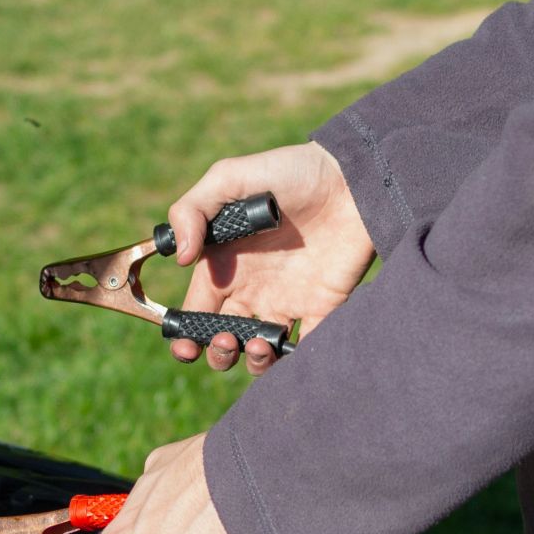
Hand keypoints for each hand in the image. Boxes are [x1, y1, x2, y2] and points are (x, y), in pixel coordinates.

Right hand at [166, 142, 373, 373]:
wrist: (353, 176)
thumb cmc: (289, 171)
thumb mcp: (229, 177)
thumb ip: (192, 210)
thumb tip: (180, 259)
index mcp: (224, 265)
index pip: (195, 311)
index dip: (185, 336)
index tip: (186, 346)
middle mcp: (251, 289)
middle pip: (222, 340)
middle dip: (217, 353)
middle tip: (227, 340)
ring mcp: (287, 300)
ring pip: (259, 351)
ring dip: (251, 361)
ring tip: (258, 344)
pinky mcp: (322, 307)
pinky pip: (305, 348)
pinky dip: (294, 362)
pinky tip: (288, 350)